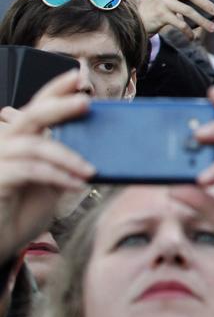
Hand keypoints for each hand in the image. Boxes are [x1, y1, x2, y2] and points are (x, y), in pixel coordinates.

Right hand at [0, 72, 92, 259]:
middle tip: (87, 103)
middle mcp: (3, 143)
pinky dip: (57, 175)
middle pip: (32, 116)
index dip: (55, 89)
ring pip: (35, 145)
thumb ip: (65, 161)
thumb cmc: (23, 209)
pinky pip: (30, 170)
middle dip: (60, 106)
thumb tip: (100, 148)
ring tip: (90, 171)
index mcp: (18, 138)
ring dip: (67, 157)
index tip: (78, 75)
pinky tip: (76, 185)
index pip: (36, 106)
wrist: (0, 241)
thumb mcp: (52, 181)